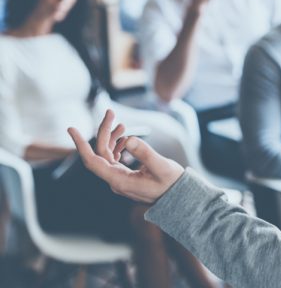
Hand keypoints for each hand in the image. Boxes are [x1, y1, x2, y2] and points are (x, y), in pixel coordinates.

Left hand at [67, 109, 183, 203]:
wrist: (178, 197)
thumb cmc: (171, 184)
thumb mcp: (161, 167)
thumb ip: (145, 153)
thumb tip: (128, 139)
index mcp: (120, 181)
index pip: (93, 161)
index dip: (81, 145)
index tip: (72, 129)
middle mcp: (116, 181)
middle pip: (100, 153)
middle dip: (103, 131)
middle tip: (111, 113)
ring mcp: (120, 179)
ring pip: (107, 155)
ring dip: (111, 138)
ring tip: (121, 123)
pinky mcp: (126, 176)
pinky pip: (114, 159)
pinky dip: (117, 146)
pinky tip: (124, 138)